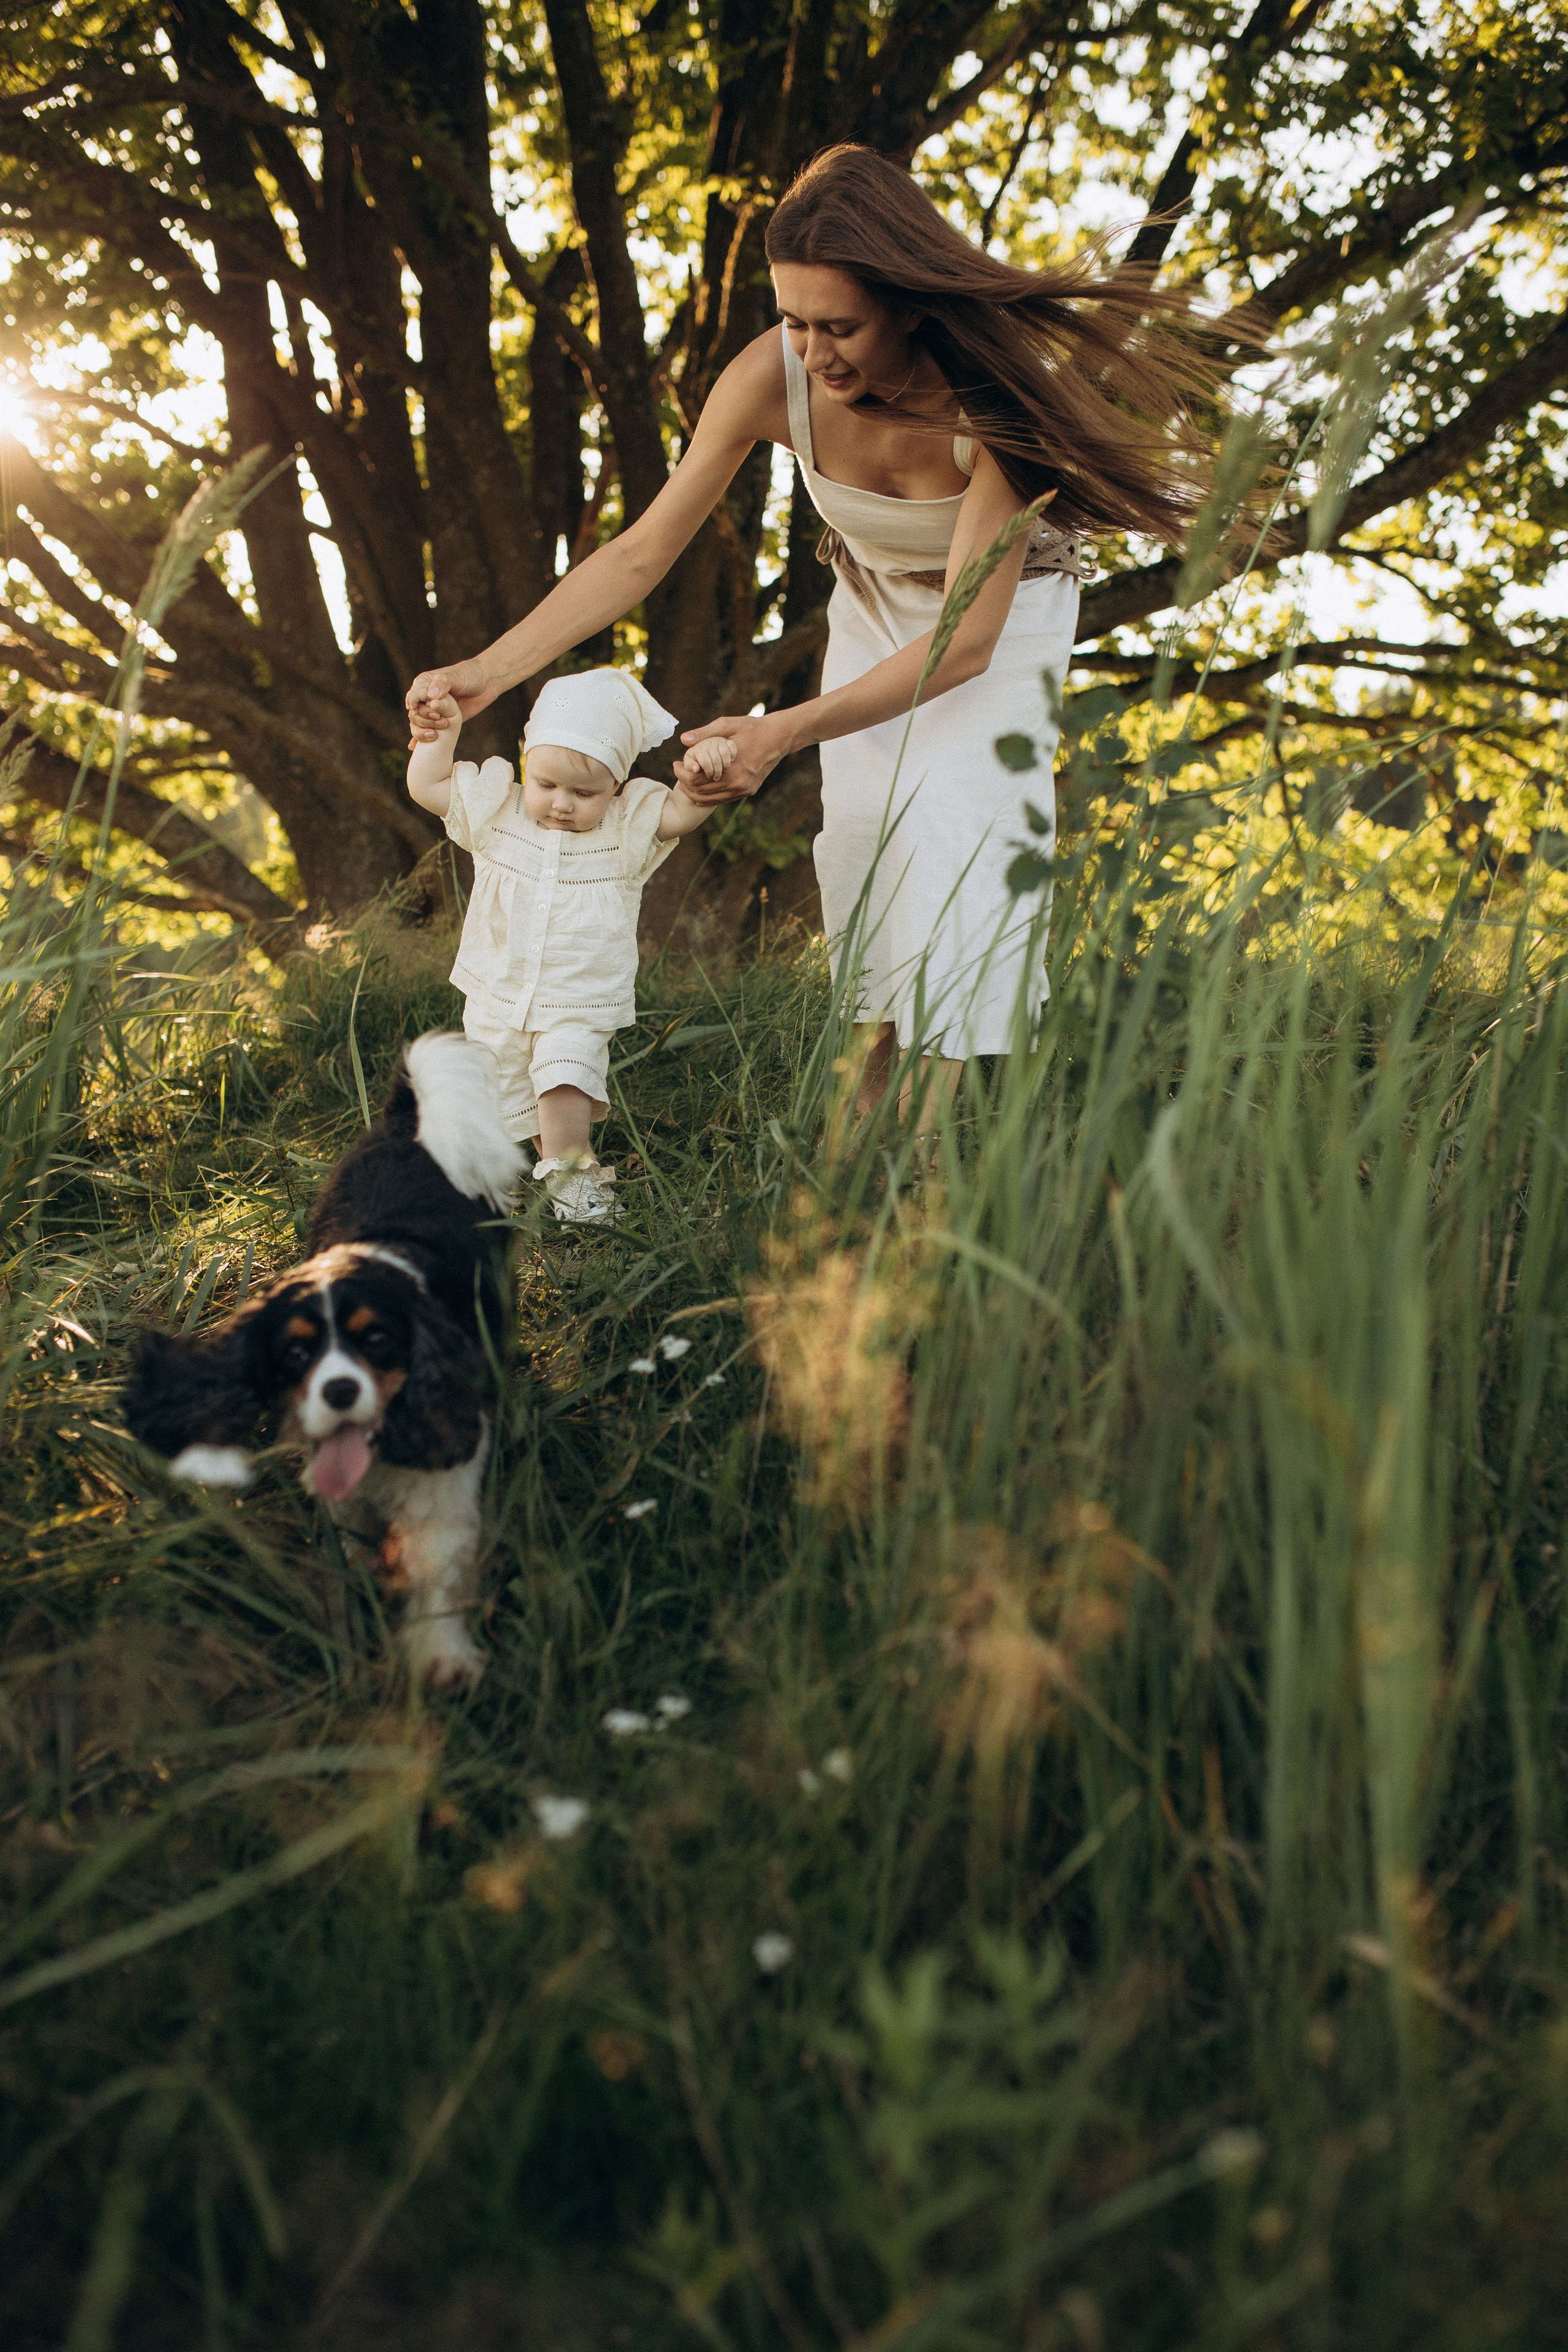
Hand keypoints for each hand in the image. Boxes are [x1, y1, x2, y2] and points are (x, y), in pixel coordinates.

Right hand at [406, 657, 495, 744]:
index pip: (413, 697)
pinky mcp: (441, 721)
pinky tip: (414, 747)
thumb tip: (431, 698)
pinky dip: (419, 740)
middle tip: (441, 720)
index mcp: (424, 683)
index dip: (419, 705)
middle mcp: (425, 698)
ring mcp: (433, 711)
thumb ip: (443, 683)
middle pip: (414, 713)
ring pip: (418, 724)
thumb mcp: (456, 676)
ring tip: (434, 735)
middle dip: (424, 719)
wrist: (486, 683)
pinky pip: (427, 731)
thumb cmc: (470, 675)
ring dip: (423, 731)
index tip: (433, 709)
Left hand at [675, 713, 789, 804]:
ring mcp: (743, 790)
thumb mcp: (727, 725)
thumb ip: (705, 733)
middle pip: (701, 792)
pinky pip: (722, 800)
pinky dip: (708, 797)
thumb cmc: (752, 728)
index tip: (676, 764)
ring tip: (685, 781)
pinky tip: (700, 790)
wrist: (779, 738)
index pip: (696, 779)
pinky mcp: (748, 792)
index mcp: (730, 768)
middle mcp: (737, 784)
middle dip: (685, 783)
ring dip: (695, 792)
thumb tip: (683, 740)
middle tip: (678, 771)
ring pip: (710, 800)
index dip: (682, 773)